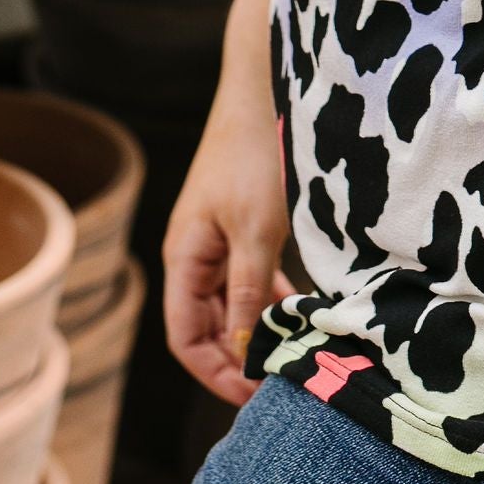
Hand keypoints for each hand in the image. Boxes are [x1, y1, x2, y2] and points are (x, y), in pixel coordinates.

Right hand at [163, 95, 292, 409]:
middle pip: (204, 325)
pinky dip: (268, 298)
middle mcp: (194, 253)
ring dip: (255, 329)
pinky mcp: (242, 223)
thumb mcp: (255, 231)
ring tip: (292, 352)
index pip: (184, 337)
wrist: (263, 89)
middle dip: (236, 358)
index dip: (214, 371)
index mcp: (185, 257)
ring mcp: (217, 238)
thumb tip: (243, 351)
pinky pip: (248, 277)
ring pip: (229, 302)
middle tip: (279, 382)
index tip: (253, 394)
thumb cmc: (254, 155)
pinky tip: (298, 308)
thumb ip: (247, 292)